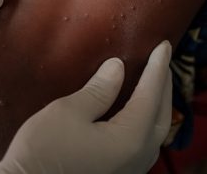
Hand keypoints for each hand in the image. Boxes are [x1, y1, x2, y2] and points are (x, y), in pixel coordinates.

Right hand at [0, 41, 172, 173]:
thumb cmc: (43, 154)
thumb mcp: (68, 112)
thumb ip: (99, 90)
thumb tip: (118, 68)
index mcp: (129, 139)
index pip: (150, 95)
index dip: (157, 68)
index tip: (163, 45)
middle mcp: (137, 158)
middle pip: (161, 115)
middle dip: (163, 86)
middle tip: (162, 60)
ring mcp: (129, 171)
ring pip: (155, 133)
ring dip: (157, 105)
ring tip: (154, 83)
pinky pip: (143, 144)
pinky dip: (146, 122)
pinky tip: (136, 113)